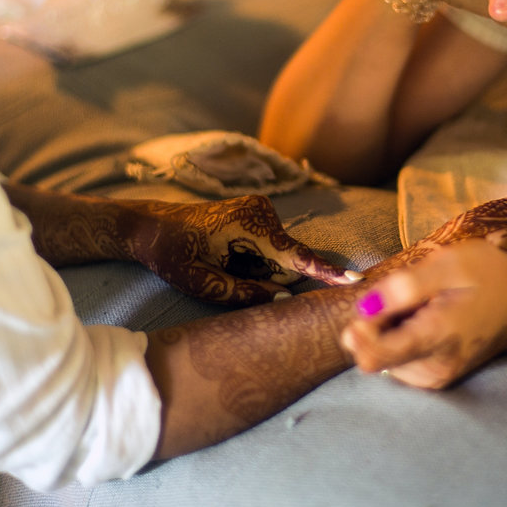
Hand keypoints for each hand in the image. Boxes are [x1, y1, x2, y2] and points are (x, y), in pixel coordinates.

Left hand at [124, 195, 360, 306]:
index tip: (354, 281)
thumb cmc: (172, 255)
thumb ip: (244, 293)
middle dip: (268, 277)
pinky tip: (226, 256)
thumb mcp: (202, 283)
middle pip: (285, 259)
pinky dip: (256, 259)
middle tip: (224, 273)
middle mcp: (261, 211)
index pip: (295, 256)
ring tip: (220, 263)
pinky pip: (271, 246)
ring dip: (259, 268)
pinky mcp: (259, 212)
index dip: (324, 272)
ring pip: (278, 255)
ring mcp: (261, 208)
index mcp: (248, 226)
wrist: (152, 226)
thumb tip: (282, 297)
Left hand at [343, 239, 506, 388]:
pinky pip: (397, 358)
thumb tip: (364, 308)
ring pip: (383, 355)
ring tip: (427, 306)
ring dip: (392, 328)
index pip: (373, 358)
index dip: (358, 332)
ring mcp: (435, 378)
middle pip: (373, 353)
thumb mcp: (450, 265)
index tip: (369, 309)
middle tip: (415, 298)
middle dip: (380, 322)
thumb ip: (405, 286)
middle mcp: (432, 369)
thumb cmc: (490, 276)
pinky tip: (428, 318)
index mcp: (436, 339)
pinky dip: (402, 336)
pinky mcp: (434, 379)